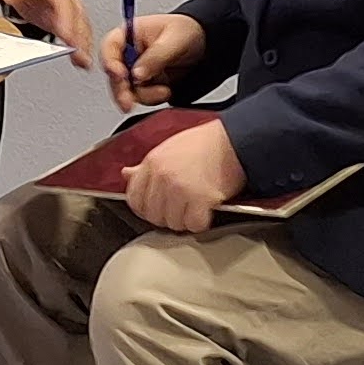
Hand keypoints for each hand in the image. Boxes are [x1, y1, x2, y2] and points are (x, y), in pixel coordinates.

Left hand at [0, 0, 91, 57]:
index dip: (66, 17)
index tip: (67, 34)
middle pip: (76, 12)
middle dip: (79, 35)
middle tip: (80, 54)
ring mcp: (68, 1)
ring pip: (81, 21)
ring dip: (84, 42)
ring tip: (83, 61)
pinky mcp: (67, 13)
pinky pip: (78, 28)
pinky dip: (82, 43)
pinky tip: (82, 58)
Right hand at [100, 12, 203, 113]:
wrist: (205, 45)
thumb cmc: (187, 31)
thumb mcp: (174, 40)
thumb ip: (155, 57)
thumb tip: (137, 75)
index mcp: (129, 34)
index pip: (110, 47)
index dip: (110, 62)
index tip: (120, 75)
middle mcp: (128, 54)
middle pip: (114, 75)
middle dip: (121, 90)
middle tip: (128, 102)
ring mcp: (136, 71)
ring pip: (126, 91)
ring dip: (142, 96)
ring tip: (164, 90)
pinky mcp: (146, 85)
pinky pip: (141, 98)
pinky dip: (152, 99)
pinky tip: (165, 91)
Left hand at [123, 115, 246, 232]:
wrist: (236, 140)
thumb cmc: (206, 142)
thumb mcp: (169, 147)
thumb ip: (146, 165)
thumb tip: (127, 174)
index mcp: (153, 162)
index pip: (134, 198)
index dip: (146, 207)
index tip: (157, 207)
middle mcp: (163, 176)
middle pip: (153, 215)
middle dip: (166, 215)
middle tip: (181, 207)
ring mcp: (181, 189)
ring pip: (173, 223)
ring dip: (185, 220)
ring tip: (195, 206)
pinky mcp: (201, 200)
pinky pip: (194, 224)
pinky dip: (201, 222)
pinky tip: (206, 209)